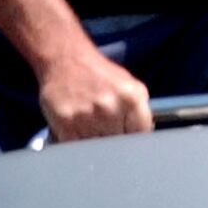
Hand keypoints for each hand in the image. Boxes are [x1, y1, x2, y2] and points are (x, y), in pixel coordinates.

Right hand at [36, 33, 152, 141]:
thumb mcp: (130, 85)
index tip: (128, 136)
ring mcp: (87, 117)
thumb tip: (142, 139)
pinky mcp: (66, 124)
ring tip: (91, 124)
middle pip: (120, 145)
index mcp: (131, 98)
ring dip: (96, 142)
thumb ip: (140, 112)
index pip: (141, 135)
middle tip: (107, 127)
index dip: (134, 137)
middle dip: (115, 139)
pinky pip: (79, 148)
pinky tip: (79, 128)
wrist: (65, 59)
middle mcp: (110, 107)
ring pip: (99, 149)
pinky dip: (79, 144)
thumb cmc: (99, 74)